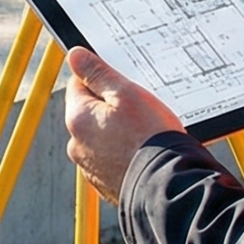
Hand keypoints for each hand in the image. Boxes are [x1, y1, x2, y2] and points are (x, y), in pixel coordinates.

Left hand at [64, 48, 185, 199]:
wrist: (167, 188)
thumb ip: (98, 73)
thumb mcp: (126, 94)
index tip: (123, 86)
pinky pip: (112, 159)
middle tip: (140, 111)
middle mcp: (77, 144)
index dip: (102, 80)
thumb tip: (75, 56)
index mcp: (77, 118)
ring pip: (102, 137)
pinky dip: (124, 154)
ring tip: (146, 135)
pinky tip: (144, 154)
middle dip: (111, 108)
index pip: (78, 84)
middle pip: (90, 112)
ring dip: (118, 132)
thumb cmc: (150, 138)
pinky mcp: (106, 184)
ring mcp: (90, 167)